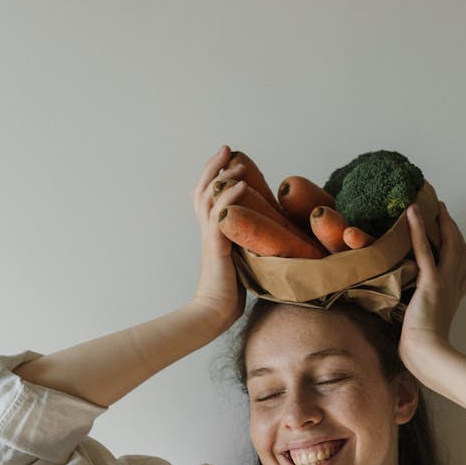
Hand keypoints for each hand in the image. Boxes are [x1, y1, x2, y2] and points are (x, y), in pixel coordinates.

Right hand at [190, 145, 247, 331]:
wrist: (212, 316)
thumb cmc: (228, 298)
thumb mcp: (241, 264)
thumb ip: (245, 248)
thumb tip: (264, 243)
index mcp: (211, 235)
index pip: (207, 199)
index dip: (214, 178)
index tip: (228, 161)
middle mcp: (207, 232)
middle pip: (202, 190)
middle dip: (214, 167)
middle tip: (226, 148)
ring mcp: (210, 239)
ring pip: (208, 198)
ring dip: (222, 176)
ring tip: (235, 160)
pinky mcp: (216, 248)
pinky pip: (221, 217)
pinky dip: (230, 198)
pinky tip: (242, 185)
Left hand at [398, 200, 465, 378]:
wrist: (428, 356)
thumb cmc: (423, 350)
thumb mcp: (422, 327)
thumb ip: (418, 316)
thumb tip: (405, 315)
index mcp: (454, 298)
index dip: (462, 250)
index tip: (457, 238)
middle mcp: (454, 287)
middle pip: (461, 250)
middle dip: (454, 229)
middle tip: (443, 212)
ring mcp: (445, 282)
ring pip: (449, 244)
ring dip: (442, 222)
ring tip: (433, 206)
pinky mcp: (431, 282)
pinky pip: (425, 249)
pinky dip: (419, 228)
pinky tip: (413, 212)